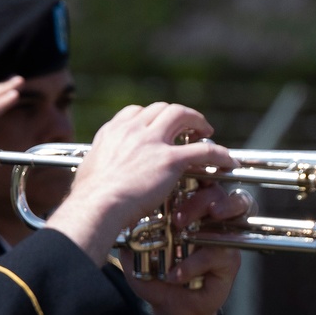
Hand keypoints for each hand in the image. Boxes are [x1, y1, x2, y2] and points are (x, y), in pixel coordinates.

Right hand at [47, 102, 235, 265]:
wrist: (97, 205)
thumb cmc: (88, 199)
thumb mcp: (88, 174)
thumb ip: (97, 168)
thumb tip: (92, 178)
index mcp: (112, 132)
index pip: (134, 113)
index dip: (149, 117)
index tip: (155, 125)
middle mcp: (132, 130)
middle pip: (160, 109)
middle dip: (176, 114)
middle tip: (187, 125)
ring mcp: (153, 142)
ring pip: (182, 116)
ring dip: (197, 121)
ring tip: (207, 131)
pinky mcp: (170, 160)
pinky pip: (203, 151)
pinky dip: (218, 154)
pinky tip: (227, 161)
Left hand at [120, 184, 249, 314]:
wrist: (171, 309)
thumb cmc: (158, 276)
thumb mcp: (137, 254)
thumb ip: (130, 234)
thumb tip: (117, 216)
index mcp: (192, 209)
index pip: (198, 182)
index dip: (193, 176)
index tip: (175, 182)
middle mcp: (211, 218)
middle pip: (218, 192)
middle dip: (199, 199)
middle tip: (177, 218)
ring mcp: (225, 237)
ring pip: (235, 211)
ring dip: (214, 215)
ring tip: (188, 232)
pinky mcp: (230, 261)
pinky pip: (219, 253)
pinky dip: (195, 263)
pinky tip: (176, 274)